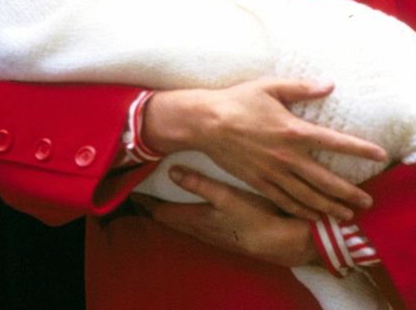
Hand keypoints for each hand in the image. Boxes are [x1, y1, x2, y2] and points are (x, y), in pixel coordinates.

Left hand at [140, 166, 317, 266]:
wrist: (285, 243)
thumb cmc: (255, 217)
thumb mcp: (227, 196)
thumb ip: (199, 184)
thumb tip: (172, 171)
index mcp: (196, 219)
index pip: (160, 212)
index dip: (145, 203)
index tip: (131, 193)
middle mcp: (201, 231)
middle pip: (169, 221)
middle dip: (154, 209)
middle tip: (141, 198)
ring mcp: (214, 236)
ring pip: (184, 226)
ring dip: (171, 215)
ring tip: (161, 205)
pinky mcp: (226, 238)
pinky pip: (198, 229)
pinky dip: (188, 220)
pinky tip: (195, 216)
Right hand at [143, 78, 386, 220]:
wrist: (204, 123)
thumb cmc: (237, 101)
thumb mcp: (270, 87)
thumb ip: (302, 88)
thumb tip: (330, 84)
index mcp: (294, 131)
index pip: (336, 142)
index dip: (361, 149)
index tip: (381, 156)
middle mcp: (287, 157)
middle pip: (326, 181)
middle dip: (350, 194)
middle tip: (368, 203)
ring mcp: (273, 172)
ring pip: (308, 196)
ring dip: (330, 207)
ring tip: (348, 216)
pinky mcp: (258, 181)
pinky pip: (285, 200)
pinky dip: (302, 210)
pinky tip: (314, 216)